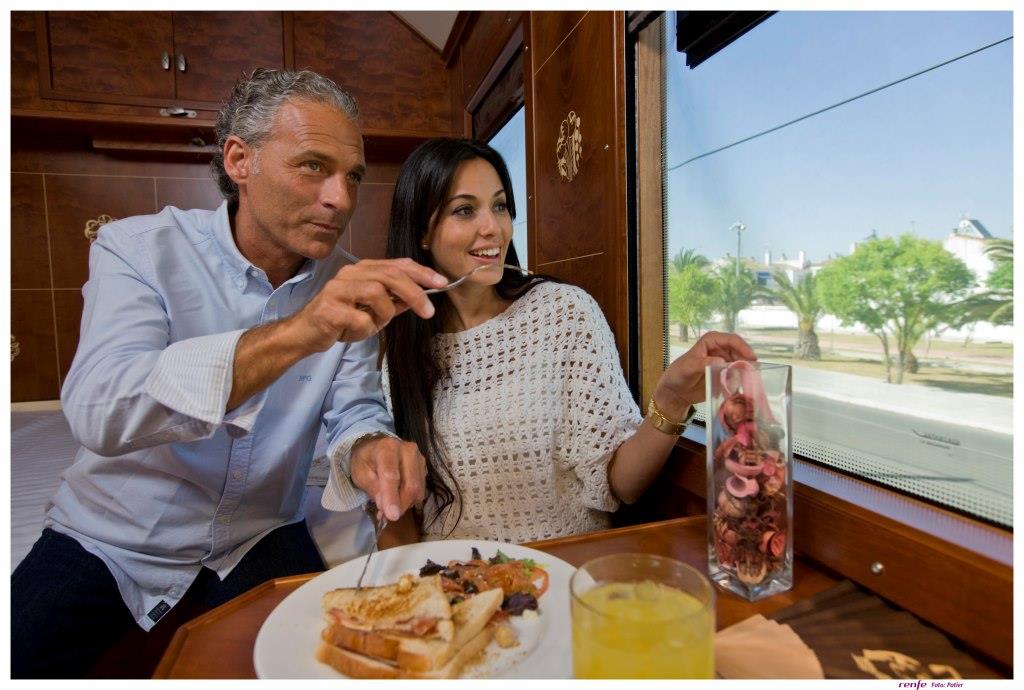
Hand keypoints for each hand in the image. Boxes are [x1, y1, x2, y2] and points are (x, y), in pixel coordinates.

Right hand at [289, 258, 447, 351]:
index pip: (398, 265)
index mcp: (363, 270)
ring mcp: (337, 289)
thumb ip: (395, 302)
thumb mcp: (373, 311)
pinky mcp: (328, 308)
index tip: (442, 284)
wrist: (305, 333)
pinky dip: (364, 329)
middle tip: (429, 311)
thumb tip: (421, 297)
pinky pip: (360, 319)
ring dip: (384, 314)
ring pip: (376, 294)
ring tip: (374, 324)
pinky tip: (354, 331)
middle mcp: (350, 274)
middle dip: (415, 293)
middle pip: (390, 276)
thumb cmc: (341, 320)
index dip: (422, 273)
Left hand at [349, 435, 426, 521]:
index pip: (391, 475)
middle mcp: (408, 450)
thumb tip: (385, 508)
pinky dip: (410, 500)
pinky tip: (398, 500)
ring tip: (391, 508)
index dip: (391, 497)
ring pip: (418, 489)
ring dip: (405, 504)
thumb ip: (373, 489)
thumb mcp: (360, 474)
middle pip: (410, 484)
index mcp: (387, 448)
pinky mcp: (423, 467)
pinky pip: (421, 489)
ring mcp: (419, 458)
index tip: (392, 516)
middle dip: (401, 505)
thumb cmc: (366, 460)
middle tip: (389, 516)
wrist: (376, 446)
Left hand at [653, 331, 756, 418]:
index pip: (730, 340)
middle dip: (747, 359)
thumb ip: (704, 363)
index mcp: (711, 341)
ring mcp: (724, 361)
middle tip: (753, 371)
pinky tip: (743, 384)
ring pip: (741, 362)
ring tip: (748, 378)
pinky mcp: (725, 374)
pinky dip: (742, 378)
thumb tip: (722, 361)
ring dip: (746, 369)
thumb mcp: (688, 367)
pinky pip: (738, 374)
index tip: (751, 358)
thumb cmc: (679, 374)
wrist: (676, 392)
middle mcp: (720, 349)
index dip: (742, 347)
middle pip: (739, 351)